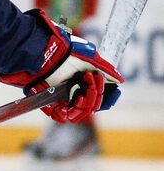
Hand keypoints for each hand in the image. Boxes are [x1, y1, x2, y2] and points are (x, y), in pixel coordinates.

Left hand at [0, 9, 123, 122]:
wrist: (50, 54)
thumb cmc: (67, 53)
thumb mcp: (90, 59)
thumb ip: (106, 70)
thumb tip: (120, 80)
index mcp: (82, 83)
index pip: (97, 98)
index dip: (104, 96)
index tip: (110, 90)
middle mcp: (74, 92)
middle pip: (92, 106)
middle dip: (97, 94)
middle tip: (92, 76)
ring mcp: (63, 98)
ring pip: (82, 113)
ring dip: (88, 100)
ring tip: (84, 86)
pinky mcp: (52, 103)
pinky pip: (63, 117)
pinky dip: (71, 111)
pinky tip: (74, 101)